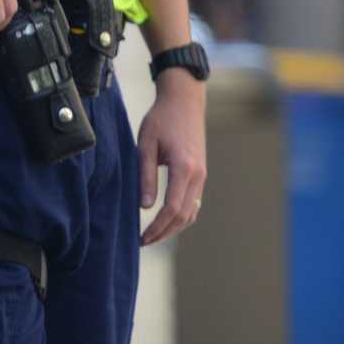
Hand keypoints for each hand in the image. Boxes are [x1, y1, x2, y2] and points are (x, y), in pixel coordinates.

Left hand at [137, 75, 206, 245]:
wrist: (184, 101)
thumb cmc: (161, 120)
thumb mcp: (145, 145)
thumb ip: (145, 176)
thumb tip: (145, 207)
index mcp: (184, 168)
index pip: (172, 209)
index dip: (157, 227)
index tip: (141, 238)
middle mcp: (198, 175)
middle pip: (184, 216)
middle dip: (164, 233)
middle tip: (142, 242)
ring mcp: (202, 175)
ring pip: (191, 212)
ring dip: (173, 227)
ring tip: (152, 235)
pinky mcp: (200, 173)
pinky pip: (193, 202)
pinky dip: (181, 216)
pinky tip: (165, 220)